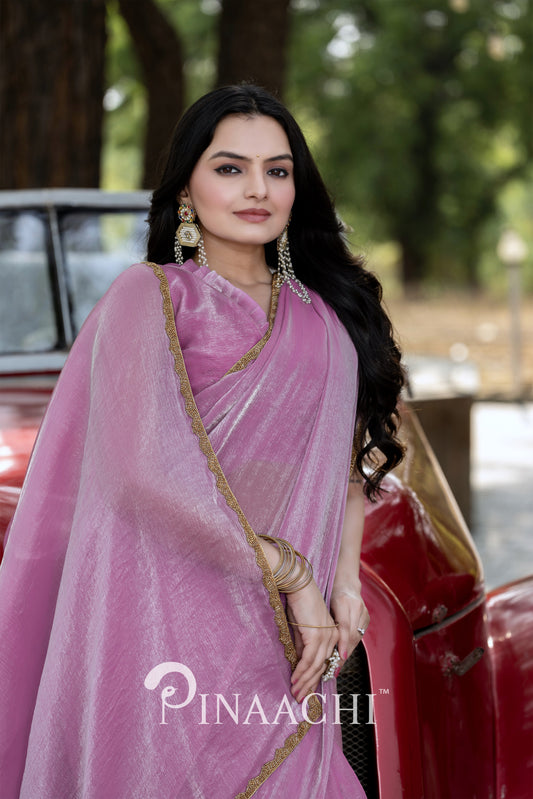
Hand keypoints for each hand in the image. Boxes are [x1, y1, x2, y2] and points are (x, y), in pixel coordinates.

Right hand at [286, 579, 338, 702]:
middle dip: (310, 684)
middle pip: (322, 666)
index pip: (324, 660)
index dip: (315, 677)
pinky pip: (309, 659)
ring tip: (296, 693)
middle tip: (301, 698)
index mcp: (331, 634)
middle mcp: (331, 637)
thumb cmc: (298, 603)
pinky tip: (294, 679)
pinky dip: (301, 671)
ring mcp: (325, 637)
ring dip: (305, 681)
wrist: (298, 585)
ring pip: (316, 666)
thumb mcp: (300, 627)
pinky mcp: (316, 635)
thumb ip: (302, 645)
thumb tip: (299, 662)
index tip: (307, 690)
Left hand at [329, 585, 368, 669]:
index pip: (343, 626)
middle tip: (335, 667)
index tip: (339, 657)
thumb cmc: (329, 594)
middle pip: (351, 634)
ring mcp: (363, 611)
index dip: (342, 643)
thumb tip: (313, 643)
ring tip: (339, 664)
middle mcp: (355, 606)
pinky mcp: (367, 617)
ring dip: (348, 651)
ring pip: (357, 636)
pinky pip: (359, 635)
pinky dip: (351, 645)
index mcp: (342, 601)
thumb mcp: (323, 604)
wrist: (346, 583)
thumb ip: (322, 621)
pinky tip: (345, 654)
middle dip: (344, 652)